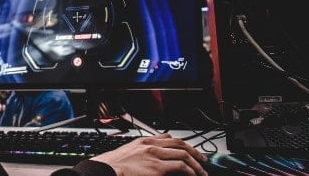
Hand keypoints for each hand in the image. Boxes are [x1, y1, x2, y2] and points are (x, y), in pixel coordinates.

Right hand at [89, 133, 207, 175]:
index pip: (168, 137)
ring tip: (201, 171)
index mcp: (144, 141)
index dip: (181, 143)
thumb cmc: (113, 166)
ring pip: (184, 154)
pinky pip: (181, 166)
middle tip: (201, 159)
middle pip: (179, 143)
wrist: (106, 170)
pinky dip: (191, 171)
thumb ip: (141, 151)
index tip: (187, 149)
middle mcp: (152, 145)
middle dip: (194, 151)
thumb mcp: (128, 152)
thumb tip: (149, 158)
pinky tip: (194, 175)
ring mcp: (156, 156)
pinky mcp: (158, 168)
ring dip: (196, 163)